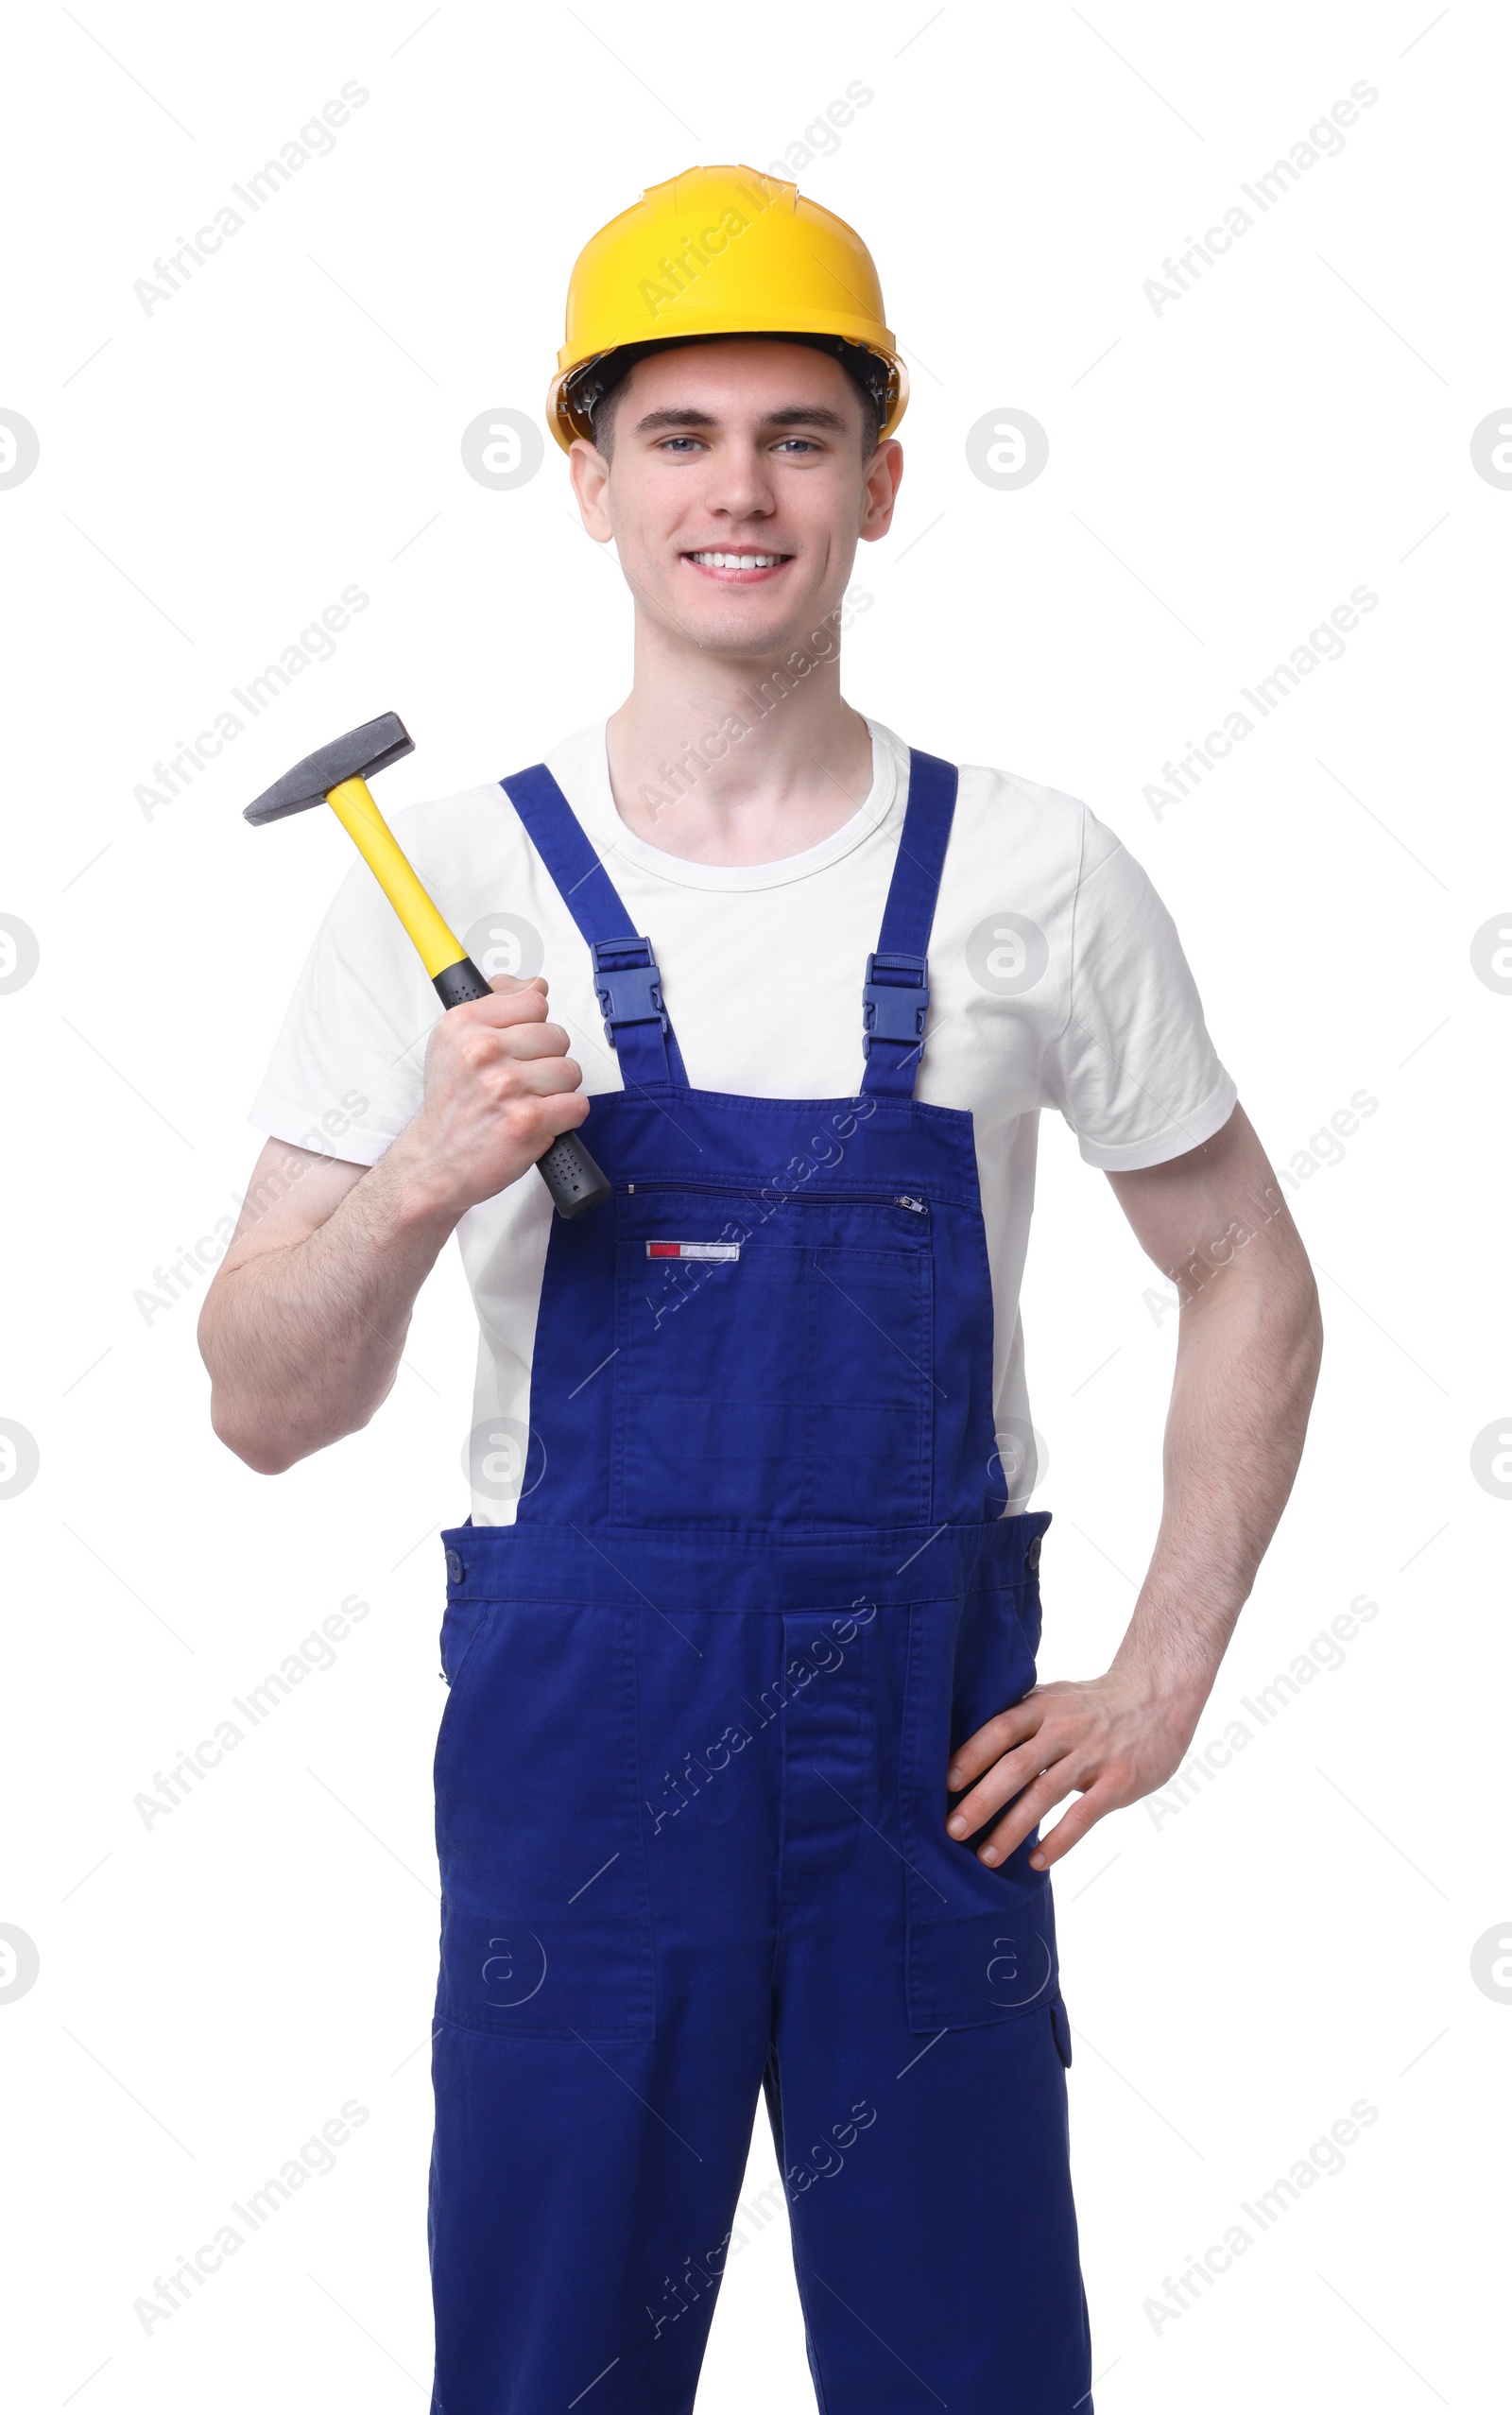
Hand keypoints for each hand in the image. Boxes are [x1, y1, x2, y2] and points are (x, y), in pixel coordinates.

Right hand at [393, 976, 588, 1220]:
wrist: (434, 1163)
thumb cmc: (451, 1107)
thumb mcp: (456, 1043)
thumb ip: (497, 1006)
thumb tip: (535, 983)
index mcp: (464, 1024)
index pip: (534, 1000)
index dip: (534, 1026)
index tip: (518, 1045)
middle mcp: (482, 1051)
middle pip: (557, 1036)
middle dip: (547, 1062)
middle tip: (520, 1083)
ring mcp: (505, 1086)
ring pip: (570, 1071)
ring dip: (557, 1092)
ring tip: (527, 1104)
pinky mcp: (527, 1121)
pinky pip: (577, 1105)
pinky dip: (564, 1118)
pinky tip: (538, 1122)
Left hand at [943, 1669, 1199, 1871]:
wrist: (1158, 1697)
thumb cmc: (1092, 1705)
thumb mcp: (1053, 1699)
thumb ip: (1019, 1721)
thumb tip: (966, 1752)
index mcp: (1042, 1708)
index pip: (999, 1730)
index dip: (971, 1756)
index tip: (944, 1785)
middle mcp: (1064, 1730)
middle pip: (1015, 1766)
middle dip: (981, 1801)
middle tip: (952, 1831)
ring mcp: (1093, 1755)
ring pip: (1045, 1794)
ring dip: (1012, 1829)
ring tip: (986, 1857)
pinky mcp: (1119, 1781)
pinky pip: (1083, 1815)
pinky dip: (1058, 1840)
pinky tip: (1036, 1861)